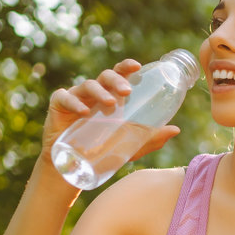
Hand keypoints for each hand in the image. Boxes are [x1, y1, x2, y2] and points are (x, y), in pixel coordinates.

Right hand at [40, 58, 178, 160]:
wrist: (72, 168)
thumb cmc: (103, 151)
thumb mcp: (130, 146)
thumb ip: (152, 138)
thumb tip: (176, 129)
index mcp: (112, 95)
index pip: (120, 75)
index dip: (127, 67)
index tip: (138, 67)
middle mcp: (95, 93)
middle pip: (105, 76)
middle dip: (116, 80)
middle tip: (127, 92)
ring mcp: (76, 97)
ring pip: (87, 85)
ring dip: (100, 92)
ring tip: (111, 104)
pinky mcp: (58, 105)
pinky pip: (65, 97)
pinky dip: (74, 102)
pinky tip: (84, 112)